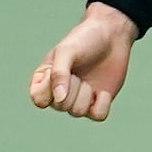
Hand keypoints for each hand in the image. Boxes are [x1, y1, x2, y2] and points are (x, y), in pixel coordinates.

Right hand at [29, 4, 137, 121]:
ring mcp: (79, 99)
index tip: (57, 72)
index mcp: (45, 79)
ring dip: (86, 93)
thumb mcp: (67, 51)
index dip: (49, 89)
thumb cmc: (84, 39)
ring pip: (77, 112)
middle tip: (78, 71)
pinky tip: (103, 91)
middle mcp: (59, 93)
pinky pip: (98, 116)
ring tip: (88, 78)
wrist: (112, 35)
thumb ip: (58, 74)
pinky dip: (102, 103)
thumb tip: (59, 100)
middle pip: (61, 106)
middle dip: (72, 87)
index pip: (39, 99)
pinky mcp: (97, 103)